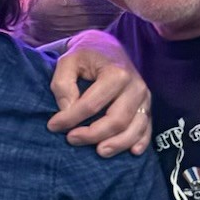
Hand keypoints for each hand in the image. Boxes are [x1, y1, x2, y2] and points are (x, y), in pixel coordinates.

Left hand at [47, 30, 151, 156]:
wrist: (107, 46)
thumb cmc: (84, 55)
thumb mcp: (67, 61)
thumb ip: (62, 84)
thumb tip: (67, 111)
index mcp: (115, 73)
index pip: (91, 105)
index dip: (70, 119)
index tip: (52, 126)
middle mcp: (135, 86)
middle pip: (116, 120)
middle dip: (93, 135)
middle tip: (71, 140)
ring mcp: (144, 97)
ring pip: (135, 128)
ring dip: (117, 144)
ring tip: (99, 152)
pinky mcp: (147, 105)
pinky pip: (147, 128)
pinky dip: (140, 141)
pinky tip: (132, 152)